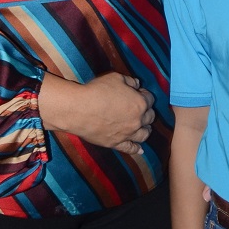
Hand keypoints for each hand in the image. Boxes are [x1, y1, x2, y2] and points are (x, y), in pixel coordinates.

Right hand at [38, 71, 155, 153]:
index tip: (139, 93)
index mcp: (139, 103)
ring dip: (145, 130)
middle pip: (149, 118)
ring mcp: (127, 134)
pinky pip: (130, 148)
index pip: (150, 99)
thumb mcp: (115, 78)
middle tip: (140, 109)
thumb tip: (136, 84)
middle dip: (146, 112)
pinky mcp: (116, 143)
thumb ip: (129, 81)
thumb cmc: (97, 91)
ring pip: (143, 135)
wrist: (79, 109)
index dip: (145, 95)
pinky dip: (136, 149)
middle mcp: (137, 120)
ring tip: (144, 128)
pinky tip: (140, 150)